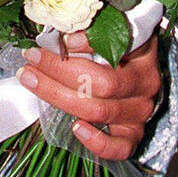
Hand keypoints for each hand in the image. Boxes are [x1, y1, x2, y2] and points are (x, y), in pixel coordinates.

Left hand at [15, 32, 161, 160]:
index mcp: (143, 50)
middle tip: (31, 58)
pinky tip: (76, 128)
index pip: (119, 44)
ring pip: (100, 110)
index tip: (58, 39)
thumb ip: (87, 29)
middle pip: (103, 82)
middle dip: (59, 70)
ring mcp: (141, 110)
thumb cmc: (114, 48)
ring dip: (58, 96)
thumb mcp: (108, 30)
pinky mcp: (134, 134)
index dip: (88, 42)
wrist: (131, 75)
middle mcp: (146, 82)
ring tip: (31, 80)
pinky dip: (98, 142)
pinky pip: (120, 147)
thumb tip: (56, 32)